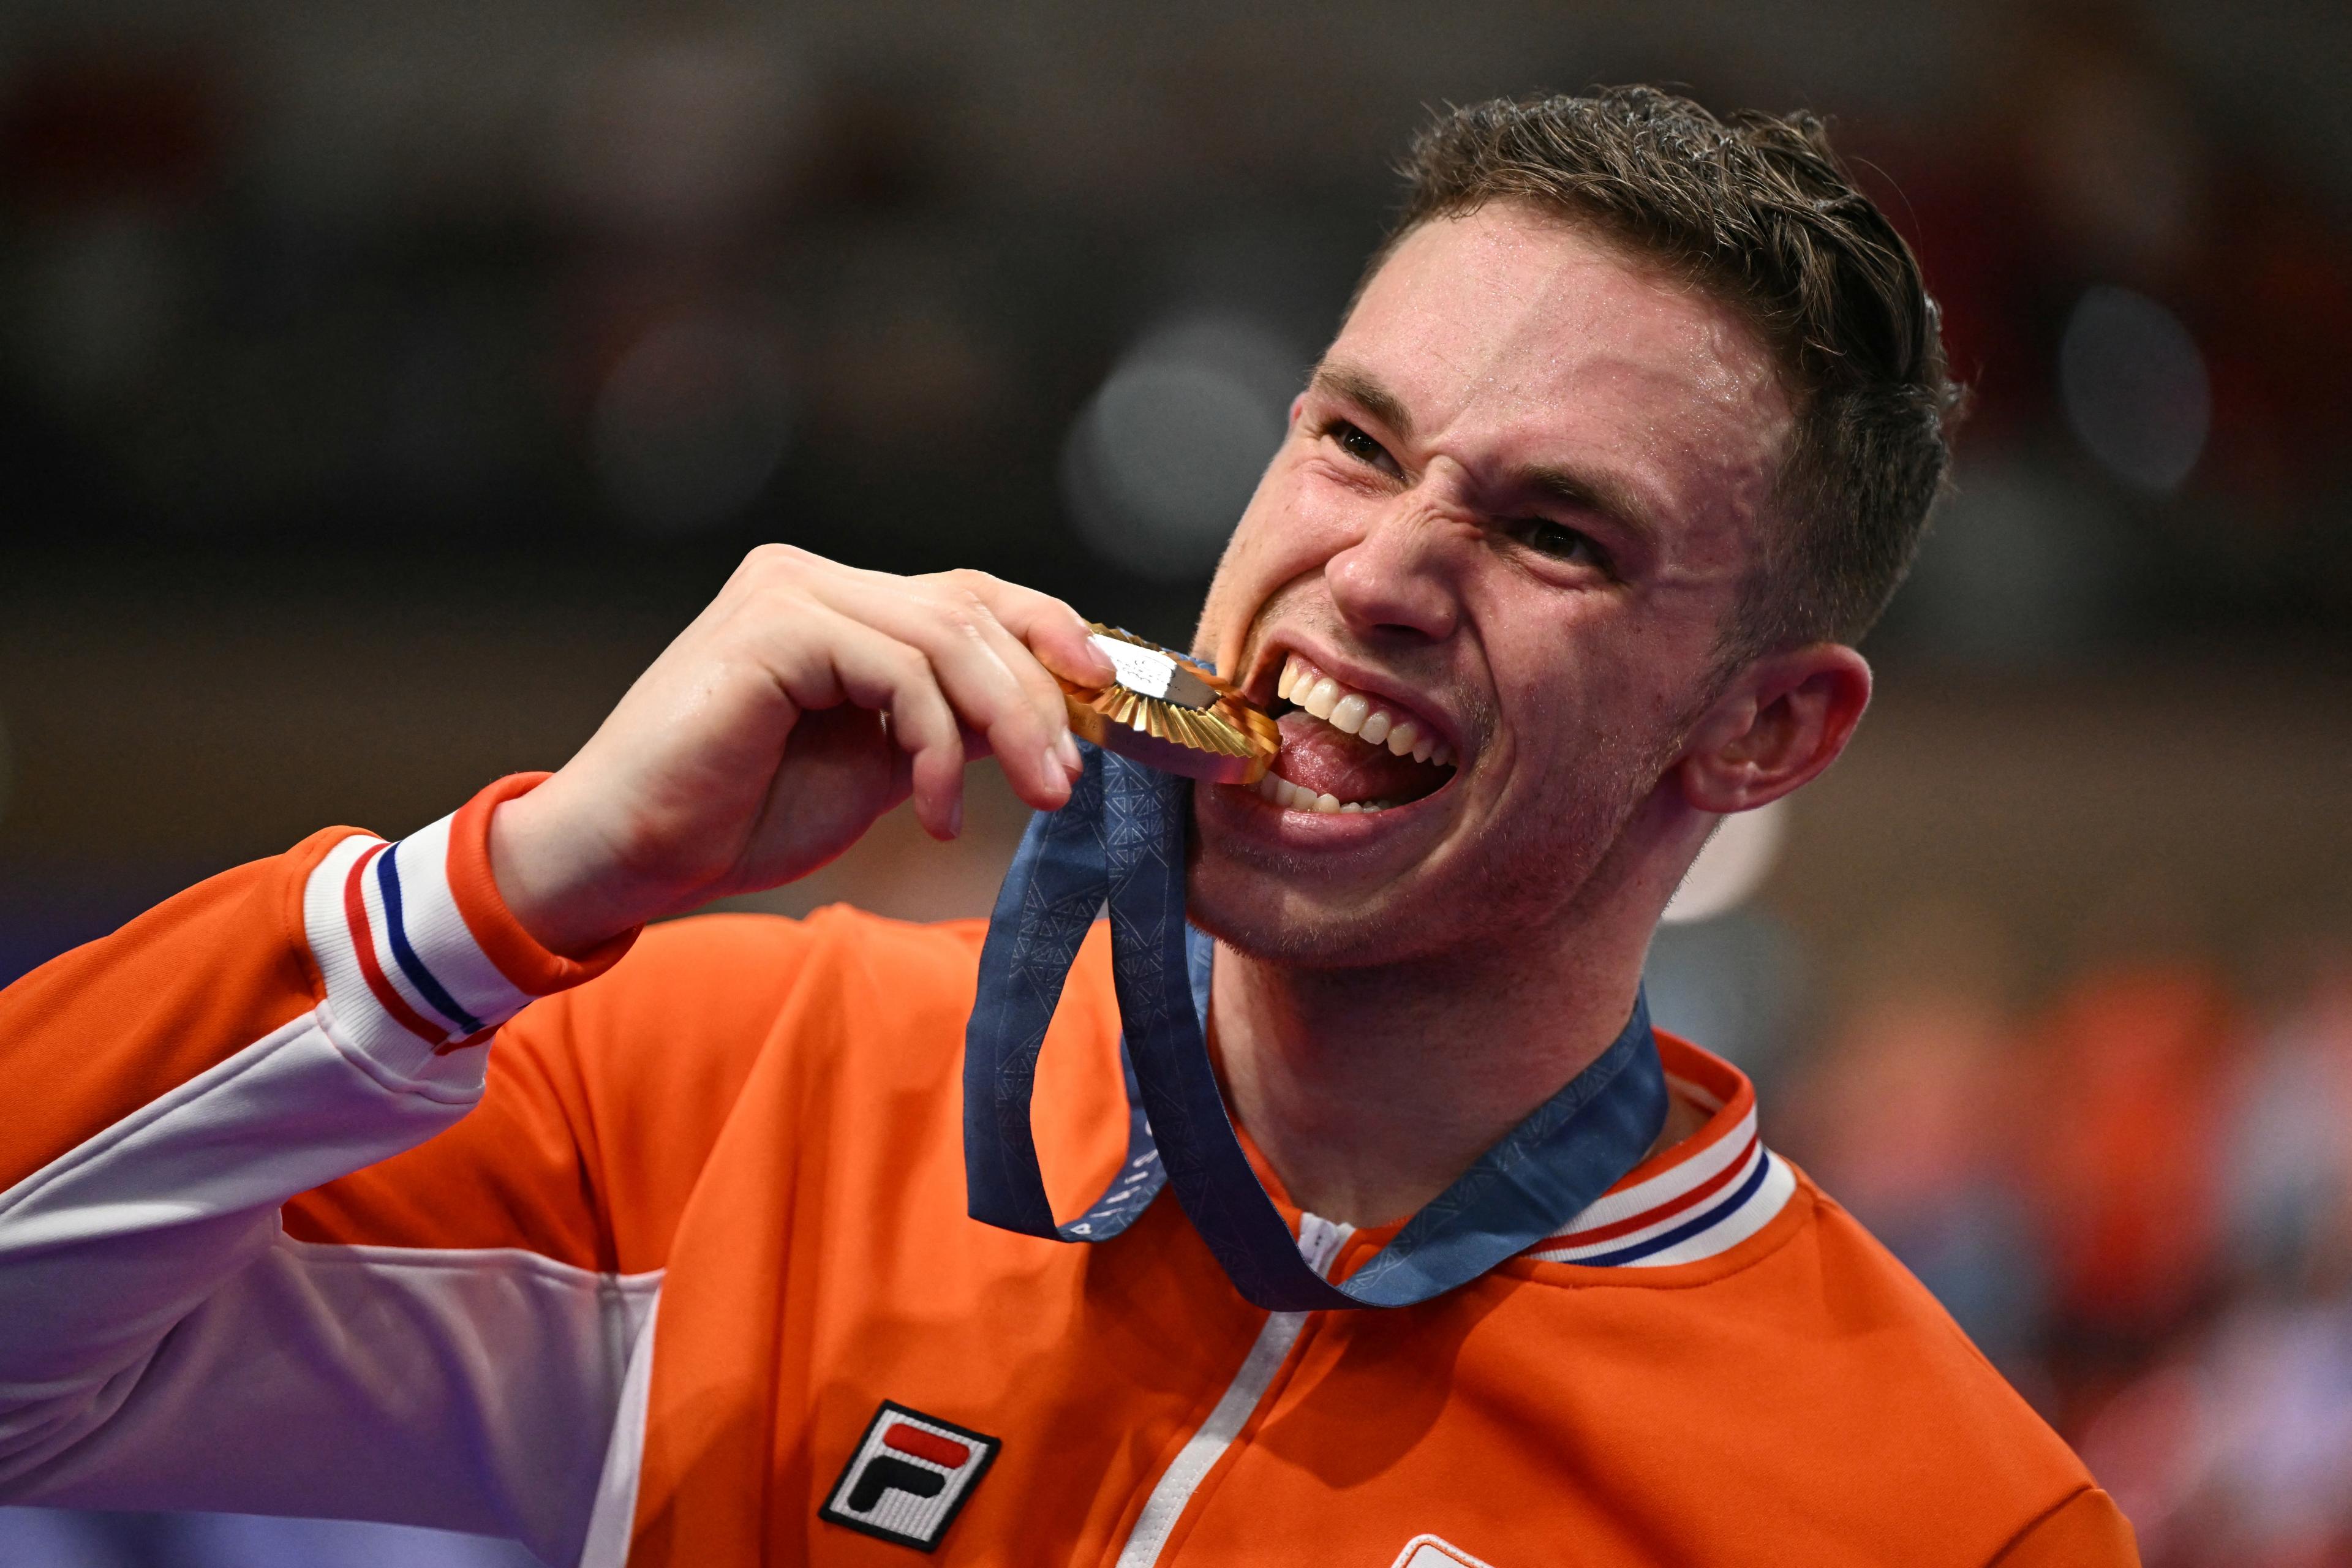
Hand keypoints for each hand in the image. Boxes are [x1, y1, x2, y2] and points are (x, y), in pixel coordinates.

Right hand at [487, 545, 1114, 954]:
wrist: (623, 861)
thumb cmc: (735, 818)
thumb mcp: (873, 767)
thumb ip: (944, 726)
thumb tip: (1044, 715)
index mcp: (835, 602)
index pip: (971, 597)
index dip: (1051, 633)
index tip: (1107, 692)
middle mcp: (811, 579)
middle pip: (972, 611)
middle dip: (1041, 696)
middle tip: (1070, 780)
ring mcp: (788, 592)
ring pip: (948, 636)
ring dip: (1009, 723)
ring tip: (1035, 794)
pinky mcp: (773, 626)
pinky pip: (899, 671)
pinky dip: (935, 744)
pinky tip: (930, 811)